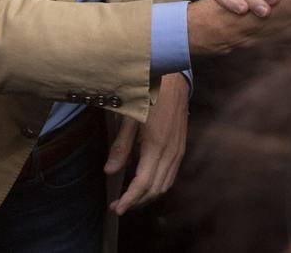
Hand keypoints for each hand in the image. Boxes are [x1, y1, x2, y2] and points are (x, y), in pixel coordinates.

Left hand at [104, 73, 187, 214]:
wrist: (174, 80)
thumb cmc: (148, 95)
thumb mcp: (130, 118)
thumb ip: (120, 147)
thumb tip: (109, 171)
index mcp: (156, 146)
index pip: (143, 183)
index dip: (129, 199)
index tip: (116, 209)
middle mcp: (171, 153)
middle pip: (155, 189)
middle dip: (137, 201)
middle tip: (118, 205)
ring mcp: (178, 151)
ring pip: (165, 185)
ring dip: (148, 196)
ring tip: (130, 198)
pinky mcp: (181, 148)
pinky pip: (171, 175)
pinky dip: (158, 186)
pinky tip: (146, 184)